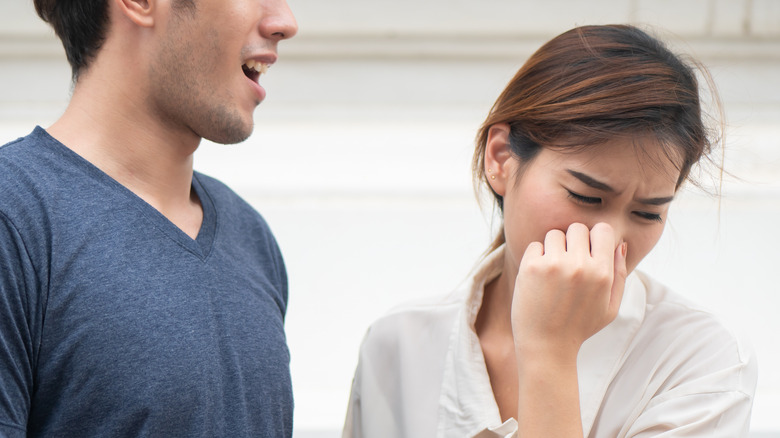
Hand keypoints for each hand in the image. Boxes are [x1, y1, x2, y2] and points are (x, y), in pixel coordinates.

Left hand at [510, 222, 627, 360]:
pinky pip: (535, 245)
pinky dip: (536, 257)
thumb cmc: (579, 327)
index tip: (588, 252)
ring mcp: (554, 265)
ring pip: (555, 234)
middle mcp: (580, 266)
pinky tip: (539, 278)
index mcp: (602, 274)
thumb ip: (619, 274)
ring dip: (553, 249)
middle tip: (568, 265)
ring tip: (553, 273)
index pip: (603, 230)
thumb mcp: (610, 307)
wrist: (546, 347)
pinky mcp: (531, 267)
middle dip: (573, 242)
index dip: (595, 238)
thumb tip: (620, 244)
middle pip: (577, 228)